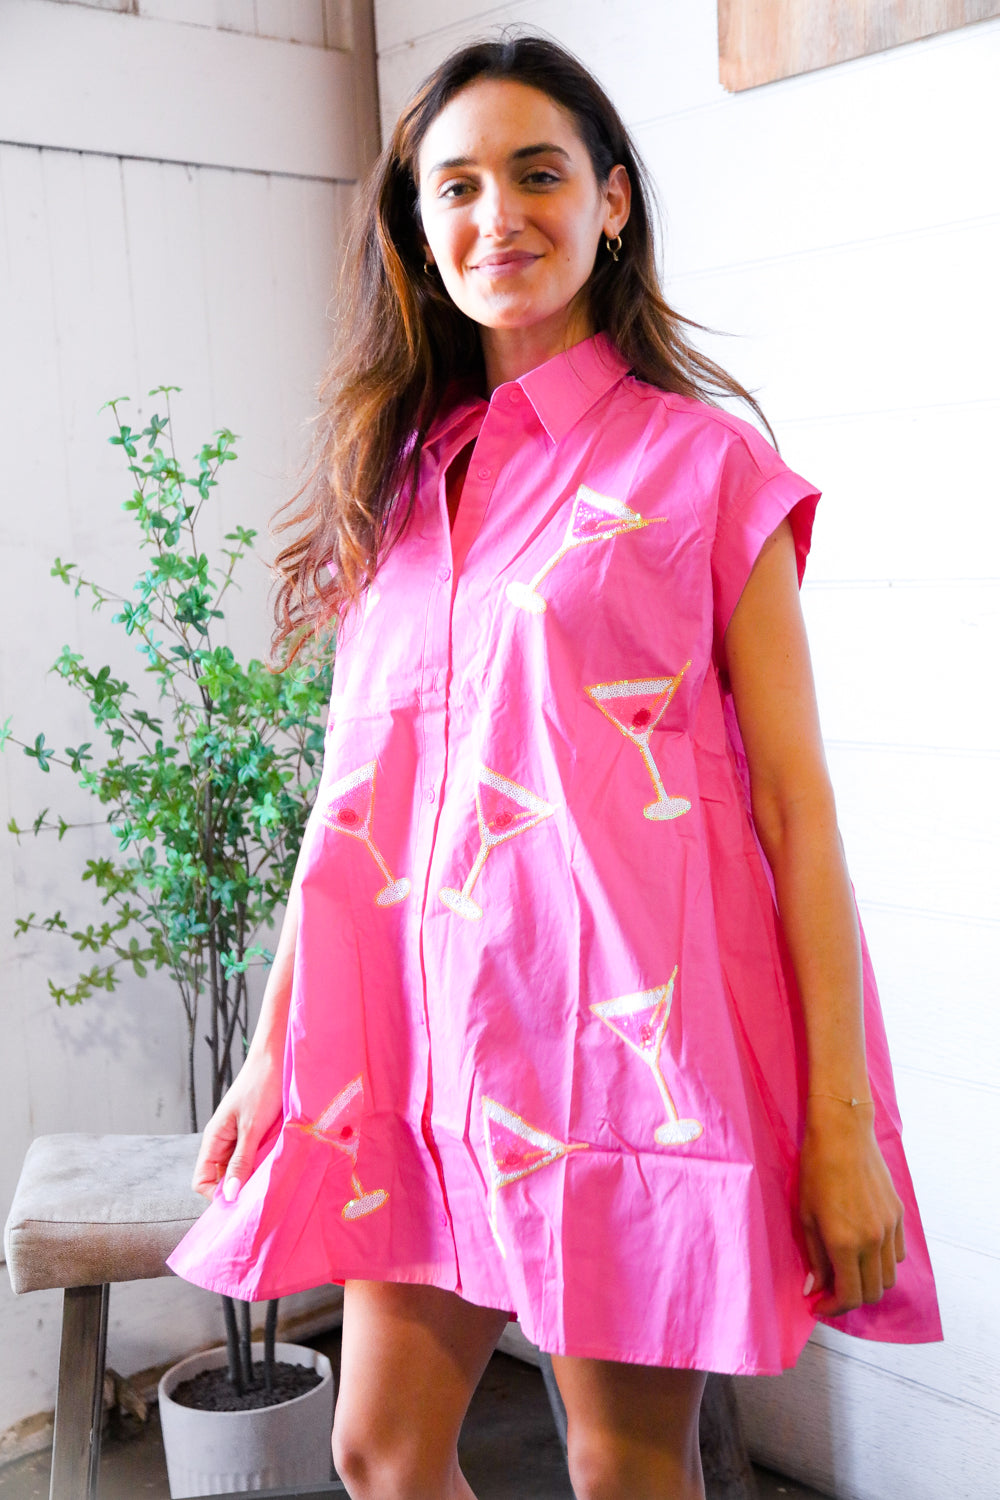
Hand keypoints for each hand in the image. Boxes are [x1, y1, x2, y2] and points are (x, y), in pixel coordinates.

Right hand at [192, 1049, 283, 1201]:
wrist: (277, 1058)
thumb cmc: (261, 1086)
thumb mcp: (251, 1127)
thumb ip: (240, 1161)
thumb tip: (228, 1196)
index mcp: (214, 1139)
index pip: (202, 1180)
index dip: (216, 1194)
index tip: (239, 1201)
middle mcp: (223, 1141)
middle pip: (221, 1178)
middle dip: (237, 1188)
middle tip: (259, 1195)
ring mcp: (239, 1136)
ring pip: (239, 1168)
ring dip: (252, 1176)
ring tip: (270, 1178)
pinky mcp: (256, 1132)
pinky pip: (254, 1156)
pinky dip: (263, 1163)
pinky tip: (277, 1163)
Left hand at [798, 1096, 905, 1317]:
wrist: (843, 1135)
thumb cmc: (815, 1172)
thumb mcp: (806, 1216)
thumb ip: (814, 1257)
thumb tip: (814, 1289)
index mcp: (846, 1244)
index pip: (850, 1296)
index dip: (834, 1308)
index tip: (819, 1304)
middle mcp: (873, 1241)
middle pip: (873, 1293)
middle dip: (850, 1299)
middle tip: (831, 1291)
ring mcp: (890, 1229)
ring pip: (889, 1277)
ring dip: (869, 1282)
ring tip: (848, 1271)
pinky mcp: (899, 1216)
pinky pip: (897, 1254)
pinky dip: (883, 1263)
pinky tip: (864, 1251)